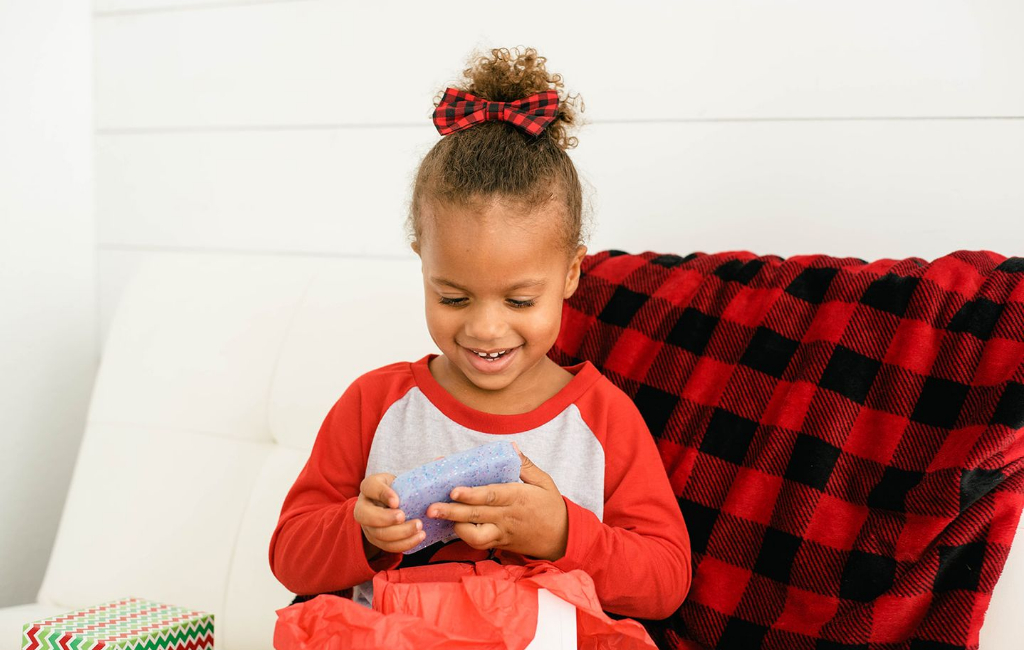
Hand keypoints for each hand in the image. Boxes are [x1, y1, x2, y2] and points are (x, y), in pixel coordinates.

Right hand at [353, 473, 424, 558]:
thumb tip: (441, 459)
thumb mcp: (403, 479)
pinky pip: (387, 546)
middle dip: (385, 519)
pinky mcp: (376, 539)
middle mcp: (363, 506)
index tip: (397, 500)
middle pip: (366, 516)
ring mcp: (368, 525)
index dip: (382, 494)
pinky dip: (403, 544)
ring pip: (378, 534)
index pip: (370, 487)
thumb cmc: (399, 490)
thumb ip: (420, 472)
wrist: (391, 507)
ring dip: (399, 534)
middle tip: (404, 517)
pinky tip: (419, 537)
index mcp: (370, 487)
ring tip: (419, 528)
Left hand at [426, 443, 567, 560]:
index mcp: (518, 498)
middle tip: (430, 508)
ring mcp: (502, 532)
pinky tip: (451, 525)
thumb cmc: (551, 507)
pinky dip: (463, 535)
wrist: (563, 538)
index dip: (471, 494)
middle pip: (476, 515)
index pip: (491, 496)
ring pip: (475, 535)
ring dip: (455, 527)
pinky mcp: (499, 543)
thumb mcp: (544, 482)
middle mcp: (507, 517)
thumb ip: (525, 465)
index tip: (454, 490)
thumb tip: (510, 447)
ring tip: (438, 518)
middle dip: (451, 512)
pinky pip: (479, 543)